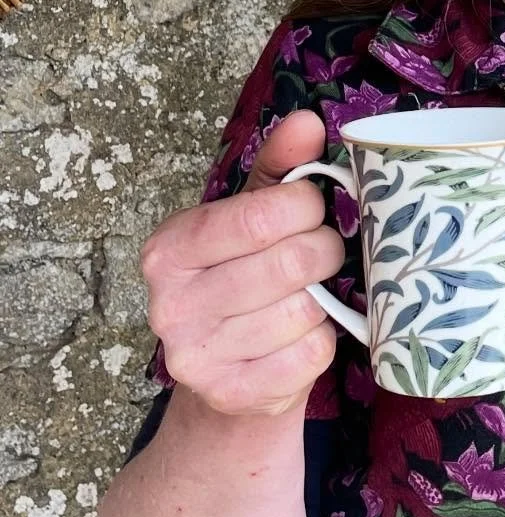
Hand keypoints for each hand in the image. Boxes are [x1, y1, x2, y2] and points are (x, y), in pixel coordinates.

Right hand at [140, 110, 342, 418]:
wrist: (229, 380)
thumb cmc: (243, 281)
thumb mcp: (252, 219)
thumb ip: (279, 169)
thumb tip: (308, 121)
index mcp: (169, 249)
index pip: (263, 214)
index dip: (307, 208)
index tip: (310, 212)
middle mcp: (170, 305)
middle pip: (291, 262)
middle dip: (323, 253)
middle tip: (320, 256)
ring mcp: (197, 356)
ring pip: (305, 310)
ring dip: (322, 301)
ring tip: (306, 298)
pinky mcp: (232, 394)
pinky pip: (312, 354)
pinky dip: (322, 342)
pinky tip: (301, 337)